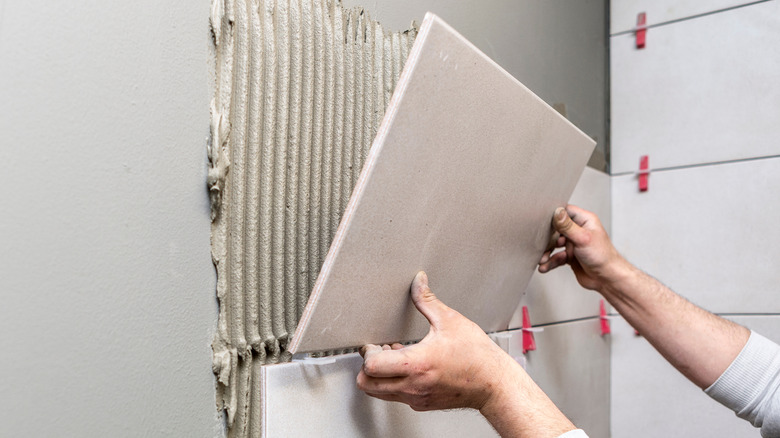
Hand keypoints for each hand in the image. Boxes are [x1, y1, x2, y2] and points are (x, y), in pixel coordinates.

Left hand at [356, 271, 513, 411]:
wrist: (494, 384)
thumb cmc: (477, 356)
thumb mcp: (450, 321)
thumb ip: (427, 299)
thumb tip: (418, 281)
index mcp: (417, 364)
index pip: (371, 367)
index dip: (368, 352)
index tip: (375, 343)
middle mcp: (413, 385)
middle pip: (367, 384)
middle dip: (366, 367)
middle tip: (377, 352)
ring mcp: (417, 397)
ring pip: (379, 393)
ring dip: (379, 376)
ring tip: (393, 358)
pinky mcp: (422, 404)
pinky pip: (396, 396)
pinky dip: (393, 383)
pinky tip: (408, 367)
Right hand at [538, 205, 627, 291]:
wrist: (607, 278)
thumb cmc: (603, 256)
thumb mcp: (583, 238)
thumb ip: (567, 226)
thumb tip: (557, 212)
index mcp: (585, 221)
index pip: (565, 211)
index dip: (553, 215)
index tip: (543, 221)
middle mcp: (578, 230)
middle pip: (555, 229)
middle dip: (547, 239)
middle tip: (541, 245)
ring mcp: (573, 244)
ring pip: (554, 244)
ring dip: (546, 252)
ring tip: (542, 259)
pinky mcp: (570, 256)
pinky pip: (556, 257)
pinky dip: (550, 262)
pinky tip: (545, 266)